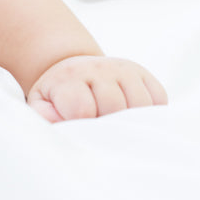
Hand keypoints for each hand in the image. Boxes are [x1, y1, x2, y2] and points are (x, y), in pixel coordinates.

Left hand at [27, 55, 166, 121]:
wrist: (74, 71)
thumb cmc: (58, 97)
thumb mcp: (41, 105)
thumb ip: (44, 116)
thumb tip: (60, 122)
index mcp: (69, 77)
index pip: (82, 108)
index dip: (83, 127)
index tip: (81, 131)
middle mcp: (97, 68)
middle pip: (115, 106)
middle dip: (108, 126)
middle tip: (100, 132)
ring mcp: (123, 69)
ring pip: (140, 104)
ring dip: (132, 122)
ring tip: (116, 126)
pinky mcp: (143, 73)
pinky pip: (159, 99)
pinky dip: (151, 114)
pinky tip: (133, 117)